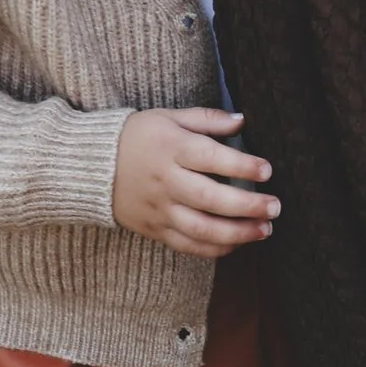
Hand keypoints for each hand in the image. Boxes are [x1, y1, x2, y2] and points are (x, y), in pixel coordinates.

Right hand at [111, 108, 277, 258]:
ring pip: (201, 228)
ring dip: (237, 233)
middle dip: (247, 205)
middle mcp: (166, 181)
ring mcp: (160, 209)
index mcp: (171, 148)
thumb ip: (206, 119)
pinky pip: (187, 245)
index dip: (241, 165)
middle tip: (275, 206)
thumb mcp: (168, 117)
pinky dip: (214, 248)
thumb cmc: (136, 136)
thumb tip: (242, 121)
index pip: (211, 158)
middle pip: (210, 198)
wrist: (90, 166)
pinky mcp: (154, 229)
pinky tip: (237, 243)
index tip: (267, 170)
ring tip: (265, 230)